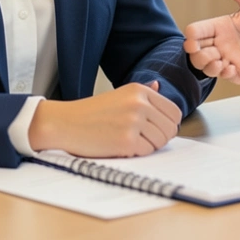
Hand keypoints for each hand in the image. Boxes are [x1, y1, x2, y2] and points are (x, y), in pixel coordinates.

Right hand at [28, 81, 181, 156]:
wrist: (65, 123)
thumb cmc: (90, 112)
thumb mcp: (118, 95)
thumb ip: (142, 92)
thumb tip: (159, 86)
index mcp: (139, 91)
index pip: (174, 112)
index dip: (168, 124)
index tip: (157, 130)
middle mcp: (139, 103)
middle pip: (170, 128)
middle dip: (160, 138)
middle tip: (142, 139)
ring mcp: (133, 122)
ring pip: (160, 142)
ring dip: (148, 146)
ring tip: (129, 141)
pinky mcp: (126, 141)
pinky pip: (146, 152)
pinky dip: (137, 154)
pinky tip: (122, 147)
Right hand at [182, 0, 239, 83]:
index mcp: (220, 27)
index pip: (196, 30)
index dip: (191, 34)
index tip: (193, 36)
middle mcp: (220, 44)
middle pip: (194, 52)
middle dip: (196, 54)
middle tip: (207, 52)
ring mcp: (228, 60)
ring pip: (204, 66)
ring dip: (207, 65)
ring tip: (219, 61)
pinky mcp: (238, 73)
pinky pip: (223, 76)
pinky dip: (223, 73)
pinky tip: (232, 67)